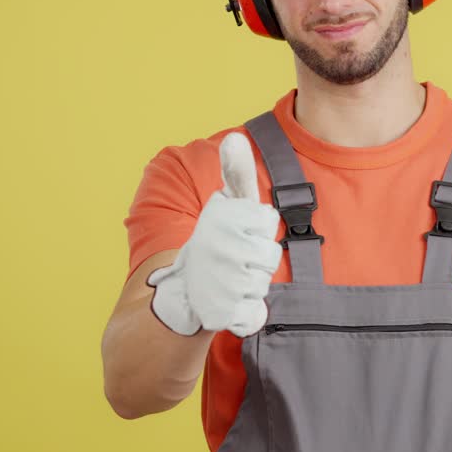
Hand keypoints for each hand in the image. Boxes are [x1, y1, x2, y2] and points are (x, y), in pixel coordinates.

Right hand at [146, 132, 282, 336]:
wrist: (181, 292)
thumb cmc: (214, 242)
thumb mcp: (224, 205)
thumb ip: (236, 174)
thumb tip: (234, 136)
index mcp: (222, 215)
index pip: (267, 220)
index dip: (257, 228)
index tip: (238, 230)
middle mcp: (220, 246)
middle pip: (270, 254)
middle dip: (257, 259)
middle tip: (233, 259)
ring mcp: (221, 280)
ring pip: (264, 283)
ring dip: (251, 285)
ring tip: (228, 279)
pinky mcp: (223, 313)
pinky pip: (256, 314)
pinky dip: (246, 313)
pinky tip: (229, 303)